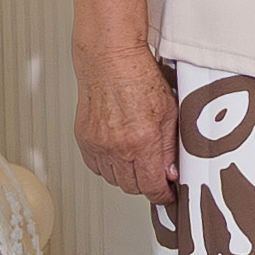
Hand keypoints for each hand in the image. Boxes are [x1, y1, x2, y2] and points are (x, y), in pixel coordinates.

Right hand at [74, 43, 175, 202]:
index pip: (152, 187)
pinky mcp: (84, 140)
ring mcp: (97, 145)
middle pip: (132, 187)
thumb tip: (171, 173)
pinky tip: (118, 153)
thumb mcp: (170, 113)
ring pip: (113, 179)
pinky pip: (96, 167)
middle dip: (146, 184)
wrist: (109, 60)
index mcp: (141, 141)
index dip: (163, 195)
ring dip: (127, 176)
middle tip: (155, 174)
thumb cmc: (138, 78)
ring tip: (137, 160)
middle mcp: (116, 147)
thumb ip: (171, 147)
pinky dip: (108, 166)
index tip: (167, 194)